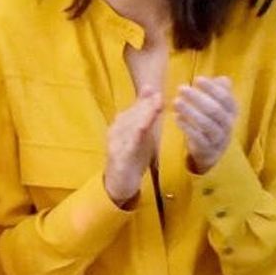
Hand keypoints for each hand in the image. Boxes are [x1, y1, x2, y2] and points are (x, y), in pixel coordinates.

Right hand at [104, 88, 162, 205]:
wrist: (119, 184)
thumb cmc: (131, 158)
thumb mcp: (141, 136)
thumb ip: (146, 117)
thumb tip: (154, 94)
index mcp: (120, 125)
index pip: (133, 109)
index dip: (144, 99)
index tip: (156, 90)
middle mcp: (116, 131)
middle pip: (131, 115)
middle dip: (145, 104)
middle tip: (159, 95)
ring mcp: (116, 144)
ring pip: (130, 126)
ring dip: (143, 115)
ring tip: (155, 105)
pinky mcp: (119, 157)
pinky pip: (129, 143)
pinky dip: (137, 133)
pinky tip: (145, 126)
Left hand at [174, 75, 237, 173]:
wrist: (212, 151)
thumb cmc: (213, 122)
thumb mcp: (219, 106)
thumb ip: (220, 91)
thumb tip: (222, 79)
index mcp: (232, 111)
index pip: (225, 97)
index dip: (212, 88)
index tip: (197, 79)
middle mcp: (228, 124)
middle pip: (214, 109)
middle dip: (197, 98)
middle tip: (181, 88)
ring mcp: (218, 138)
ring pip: (205, 124)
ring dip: (190, 111)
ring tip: (176, 102)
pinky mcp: (206, 149)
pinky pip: (197, 138)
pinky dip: (187, 127)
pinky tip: (176, 117)